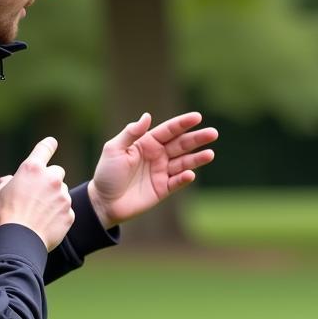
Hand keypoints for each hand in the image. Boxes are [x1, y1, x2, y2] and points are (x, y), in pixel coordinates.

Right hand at [0, 137, 73, 250]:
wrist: (20, 241)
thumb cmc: (5, 216)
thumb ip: (7, 183)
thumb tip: (9, 180)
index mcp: (32, 169)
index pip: (44, 149)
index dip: (48, 145)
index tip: (52, 143)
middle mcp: (51, 179)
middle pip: (57, 172)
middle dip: (50, 179)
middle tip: (39, 193)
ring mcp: (63, 197)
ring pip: (63, 192)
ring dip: (55, 198)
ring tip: (40, 212)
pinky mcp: (70, 213)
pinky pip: (66, 210)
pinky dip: (59, 214)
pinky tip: (46, 223)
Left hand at [87, 112, 216, 227]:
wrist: (104, 202)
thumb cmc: (107, 173)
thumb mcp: (114, 149)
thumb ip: (131, 133)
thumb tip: (147, 116)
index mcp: (146, 143)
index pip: (169, 131)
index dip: (183, 124)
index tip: (198, 117)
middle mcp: (157, 156)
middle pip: (181, 145)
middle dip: (197, 139)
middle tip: (213, 133)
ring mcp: (162, 173)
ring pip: (183, 163)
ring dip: (197, 159)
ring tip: (210, 154)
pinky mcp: (163, 189)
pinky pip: (177, 182)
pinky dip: (184, 178)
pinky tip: (190, 174)